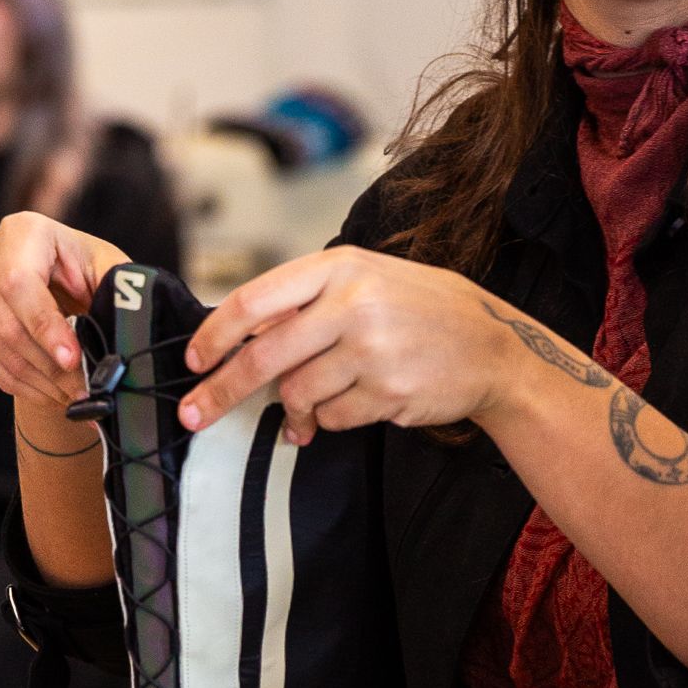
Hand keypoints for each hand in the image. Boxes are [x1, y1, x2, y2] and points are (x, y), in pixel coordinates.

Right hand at [0, 214, 131, 415]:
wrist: (54, 283)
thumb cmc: (84, 272)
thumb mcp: (108, 268)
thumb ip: (120, 284)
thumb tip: (126, 312)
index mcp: (21, 230)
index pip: (20, 283)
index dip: (46, 327)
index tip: (73, 360)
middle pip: (6, 323)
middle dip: (48, 365)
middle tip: (82, 390)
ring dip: (37, 381)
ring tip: (72, 395)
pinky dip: (18, 385)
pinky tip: (48, 393)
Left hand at [181, 247, 506, 443]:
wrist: (494, 348)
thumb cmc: (424, 312)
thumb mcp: (369, 280)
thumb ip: (309, 300)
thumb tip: (243, 337)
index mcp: (341, 267)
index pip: (256, 300)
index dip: (216, 333)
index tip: (194, 358)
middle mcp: (353, 303)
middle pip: (264, 354)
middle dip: (222, 389)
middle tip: (195, 412)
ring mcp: (371, 350)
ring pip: (297, 392)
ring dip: (293, 410)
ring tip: (303, 416)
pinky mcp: (387, 392)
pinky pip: (331, 416)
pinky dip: (329, 420)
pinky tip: (350, 407)